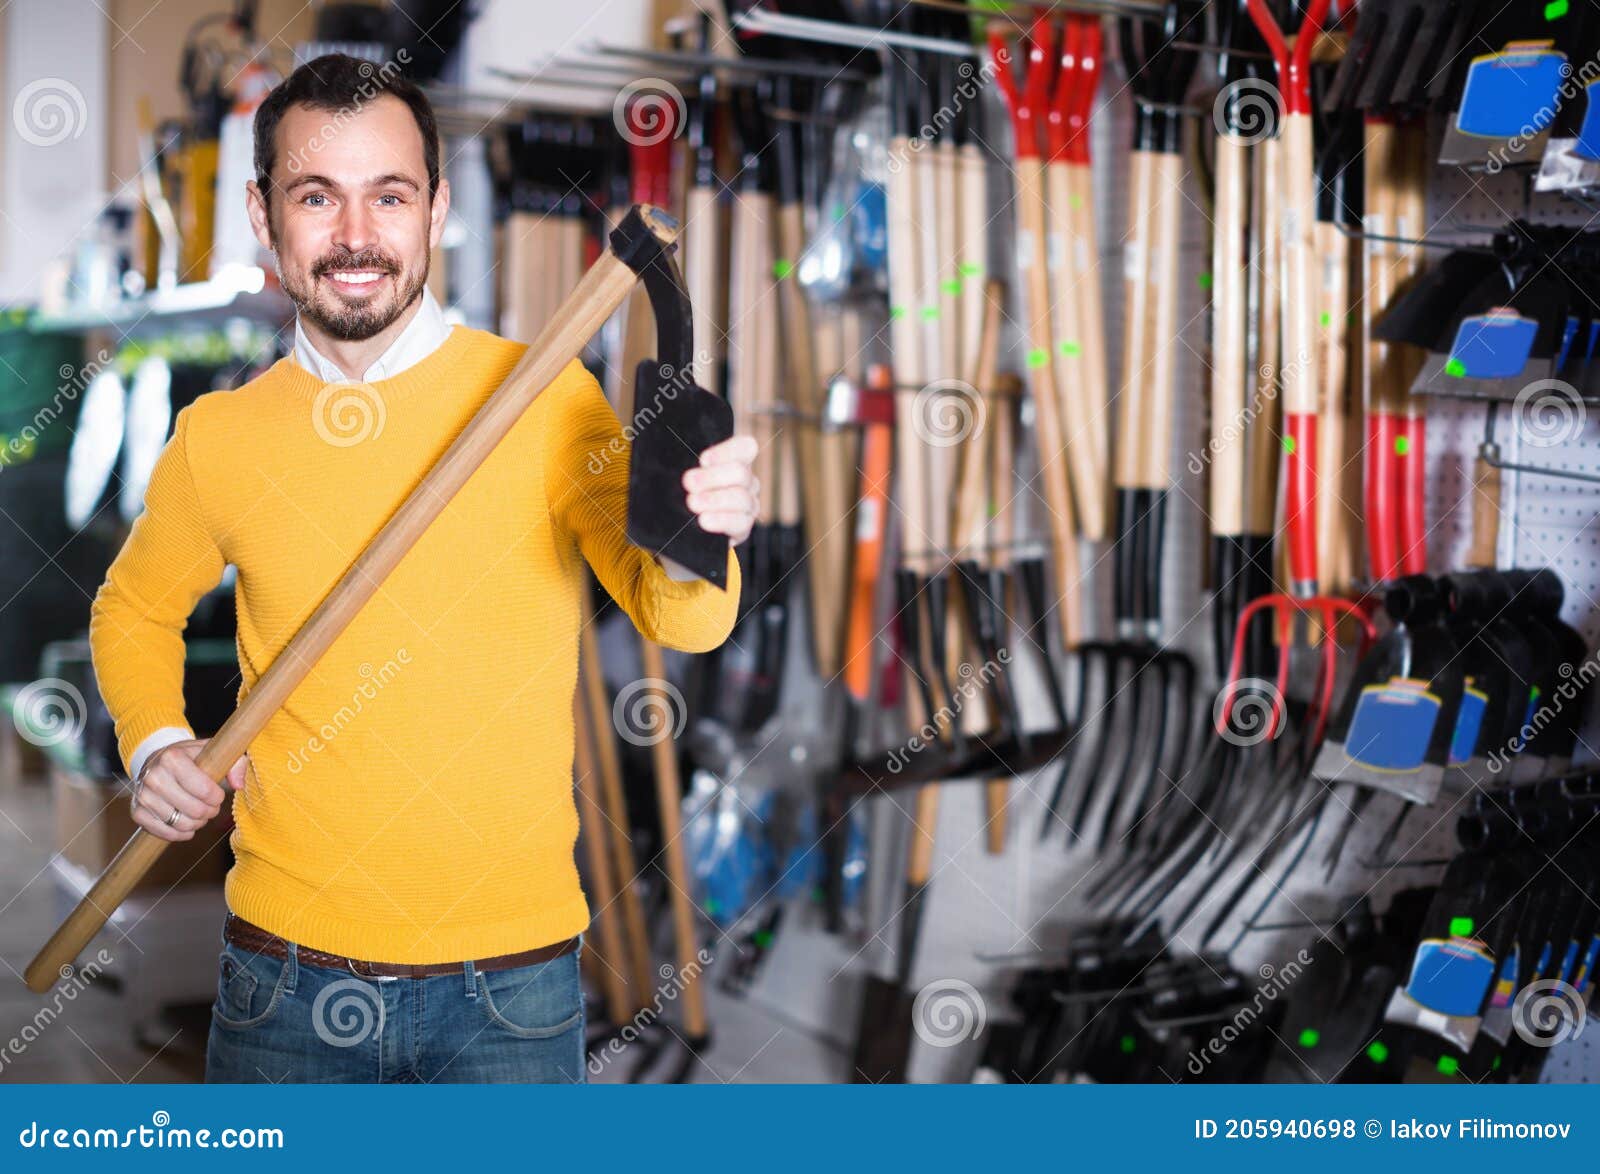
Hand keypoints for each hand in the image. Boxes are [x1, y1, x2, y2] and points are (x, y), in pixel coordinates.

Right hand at [130, 739, 248, 842]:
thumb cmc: (192, 759)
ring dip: (197, 823)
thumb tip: (238, 785)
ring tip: (199, 813)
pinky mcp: (137, 813)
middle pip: (194, 810)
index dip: (217, 798)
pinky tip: (186, 824)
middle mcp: (153, 776)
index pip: (204, 790)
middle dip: (210, 812)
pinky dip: (181, 833)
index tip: (217, 795)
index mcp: (172, 758)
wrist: (158, 761)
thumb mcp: (214, 753)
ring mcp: (142, 796)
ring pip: (181, 824)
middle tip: (211, 807)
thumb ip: (235, 764)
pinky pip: (165, 834)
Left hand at [684, 435, 758, 546]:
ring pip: (742, 498)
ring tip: (693, 503)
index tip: (703, 460)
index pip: (746, 447)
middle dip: (712, 477)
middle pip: (741, 473)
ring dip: (715, 499)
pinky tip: (704, 520)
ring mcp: (748, 505)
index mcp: (737, 461)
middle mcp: (747, 482)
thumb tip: (685, 461)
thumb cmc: (685, 491)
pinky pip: (740, 523)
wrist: (682, 526)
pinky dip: (721, 520)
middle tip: (689, 483)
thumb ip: (689, 464)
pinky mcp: (743, 527)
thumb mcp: (685, 473)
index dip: (726, 451)